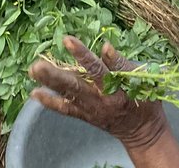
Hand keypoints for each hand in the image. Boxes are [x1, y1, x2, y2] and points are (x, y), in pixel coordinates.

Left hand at [29, 37, 169, 151]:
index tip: (95, 45)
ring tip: (34, 69)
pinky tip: (35, 93)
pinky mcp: (86, 114)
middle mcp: (104, 99)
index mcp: (121, 89)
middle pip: (80, 84)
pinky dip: (50, 101)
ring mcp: (92, 108)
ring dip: (50, 81)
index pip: (112, 70)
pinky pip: (66, 108)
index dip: (105, 58)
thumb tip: (106, 48)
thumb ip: (124, 65)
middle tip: (41, 63)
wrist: (142, 132)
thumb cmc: (144, 100)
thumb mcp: (144, 80)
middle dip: (60, 73)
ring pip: (69, 93)